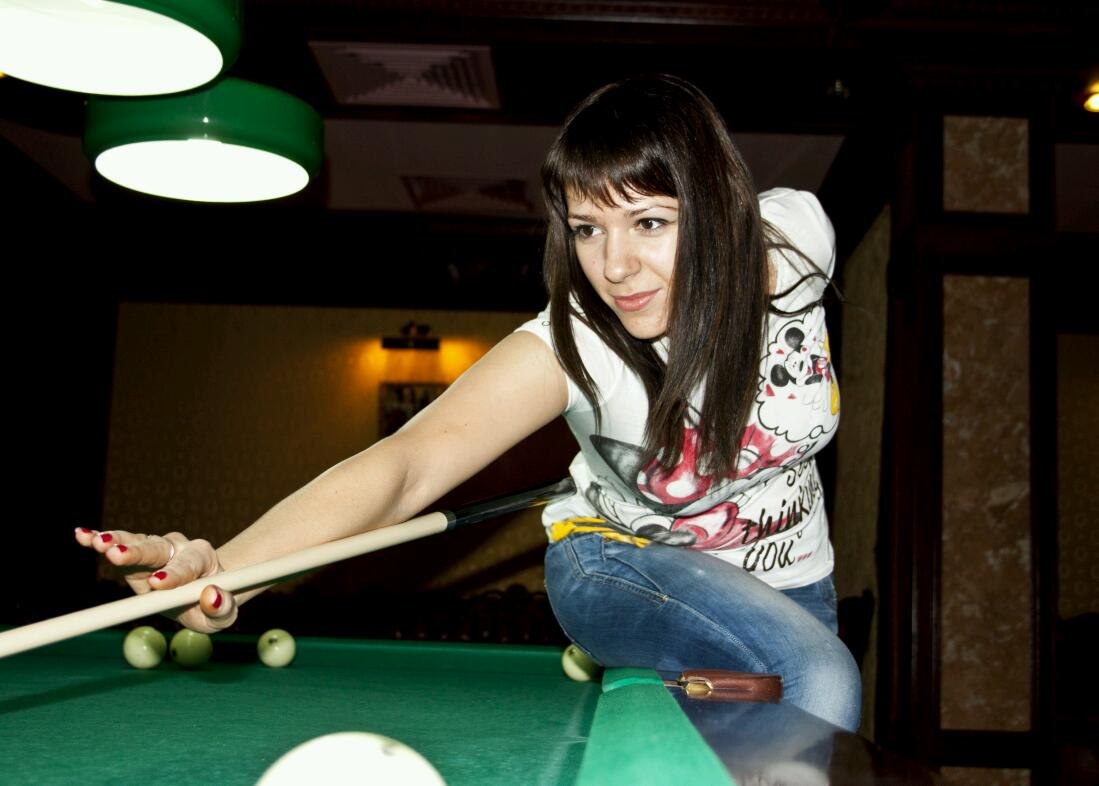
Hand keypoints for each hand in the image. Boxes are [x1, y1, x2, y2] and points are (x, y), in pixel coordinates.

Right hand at [74, 528, 237, 633]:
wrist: (204, 589)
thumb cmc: (215, 603)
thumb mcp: (225, 614)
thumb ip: (222, 608)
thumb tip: (212, 596)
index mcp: (202, 558)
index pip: (187, 566)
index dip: (173, 575)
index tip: (157, 584)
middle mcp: (178, 547)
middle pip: (157, 548)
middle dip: (138, 552)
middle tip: (117, 555)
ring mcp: (155, 548)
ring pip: (136, 542)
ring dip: (117, 542)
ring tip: (98, 542)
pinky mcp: (136, 553)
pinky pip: (119, 543)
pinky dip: (100, 539)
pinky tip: (83, 536)